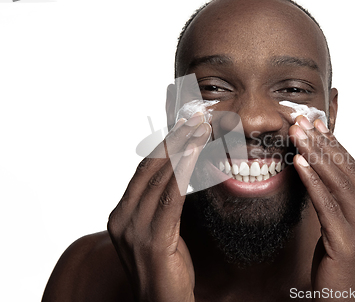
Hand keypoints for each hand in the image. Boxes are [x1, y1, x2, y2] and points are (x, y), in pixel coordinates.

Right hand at [107, 112, 210, 301]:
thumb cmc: (166, 268)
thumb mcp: (159, 230)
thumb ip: (162, 204)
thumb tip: (181, 175)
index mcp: (121, 214)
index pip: (143, 171)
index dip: (164, 145)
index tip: (183, 126)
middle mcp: (122, 218)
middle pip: (150, 168)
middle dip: (174, 140)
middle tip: (195, 119)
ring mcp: (134, 229)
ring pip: (161, 177)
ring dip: (183, 149)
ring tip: (201, 129)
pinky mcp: (153, 240)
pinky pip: (171, 197)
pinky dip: (184, 170)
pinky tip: (196, 153)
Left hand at [289, 115, 354, 301]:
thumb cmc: (340, 266)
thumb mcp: (346, 227)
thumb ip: (347, 199)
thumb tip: (349, 166)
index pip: (354, 169)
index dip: (334, 144)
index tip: (316, 124)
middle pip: (347, 171)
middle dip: (323, 143)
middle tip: (302, 121)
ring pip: (339, 183)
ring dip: (316, 155)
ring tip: (298, 135)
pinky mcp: (347, 244)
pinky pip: (328, 205)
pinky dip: (313, 182)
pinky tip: (300, 164)